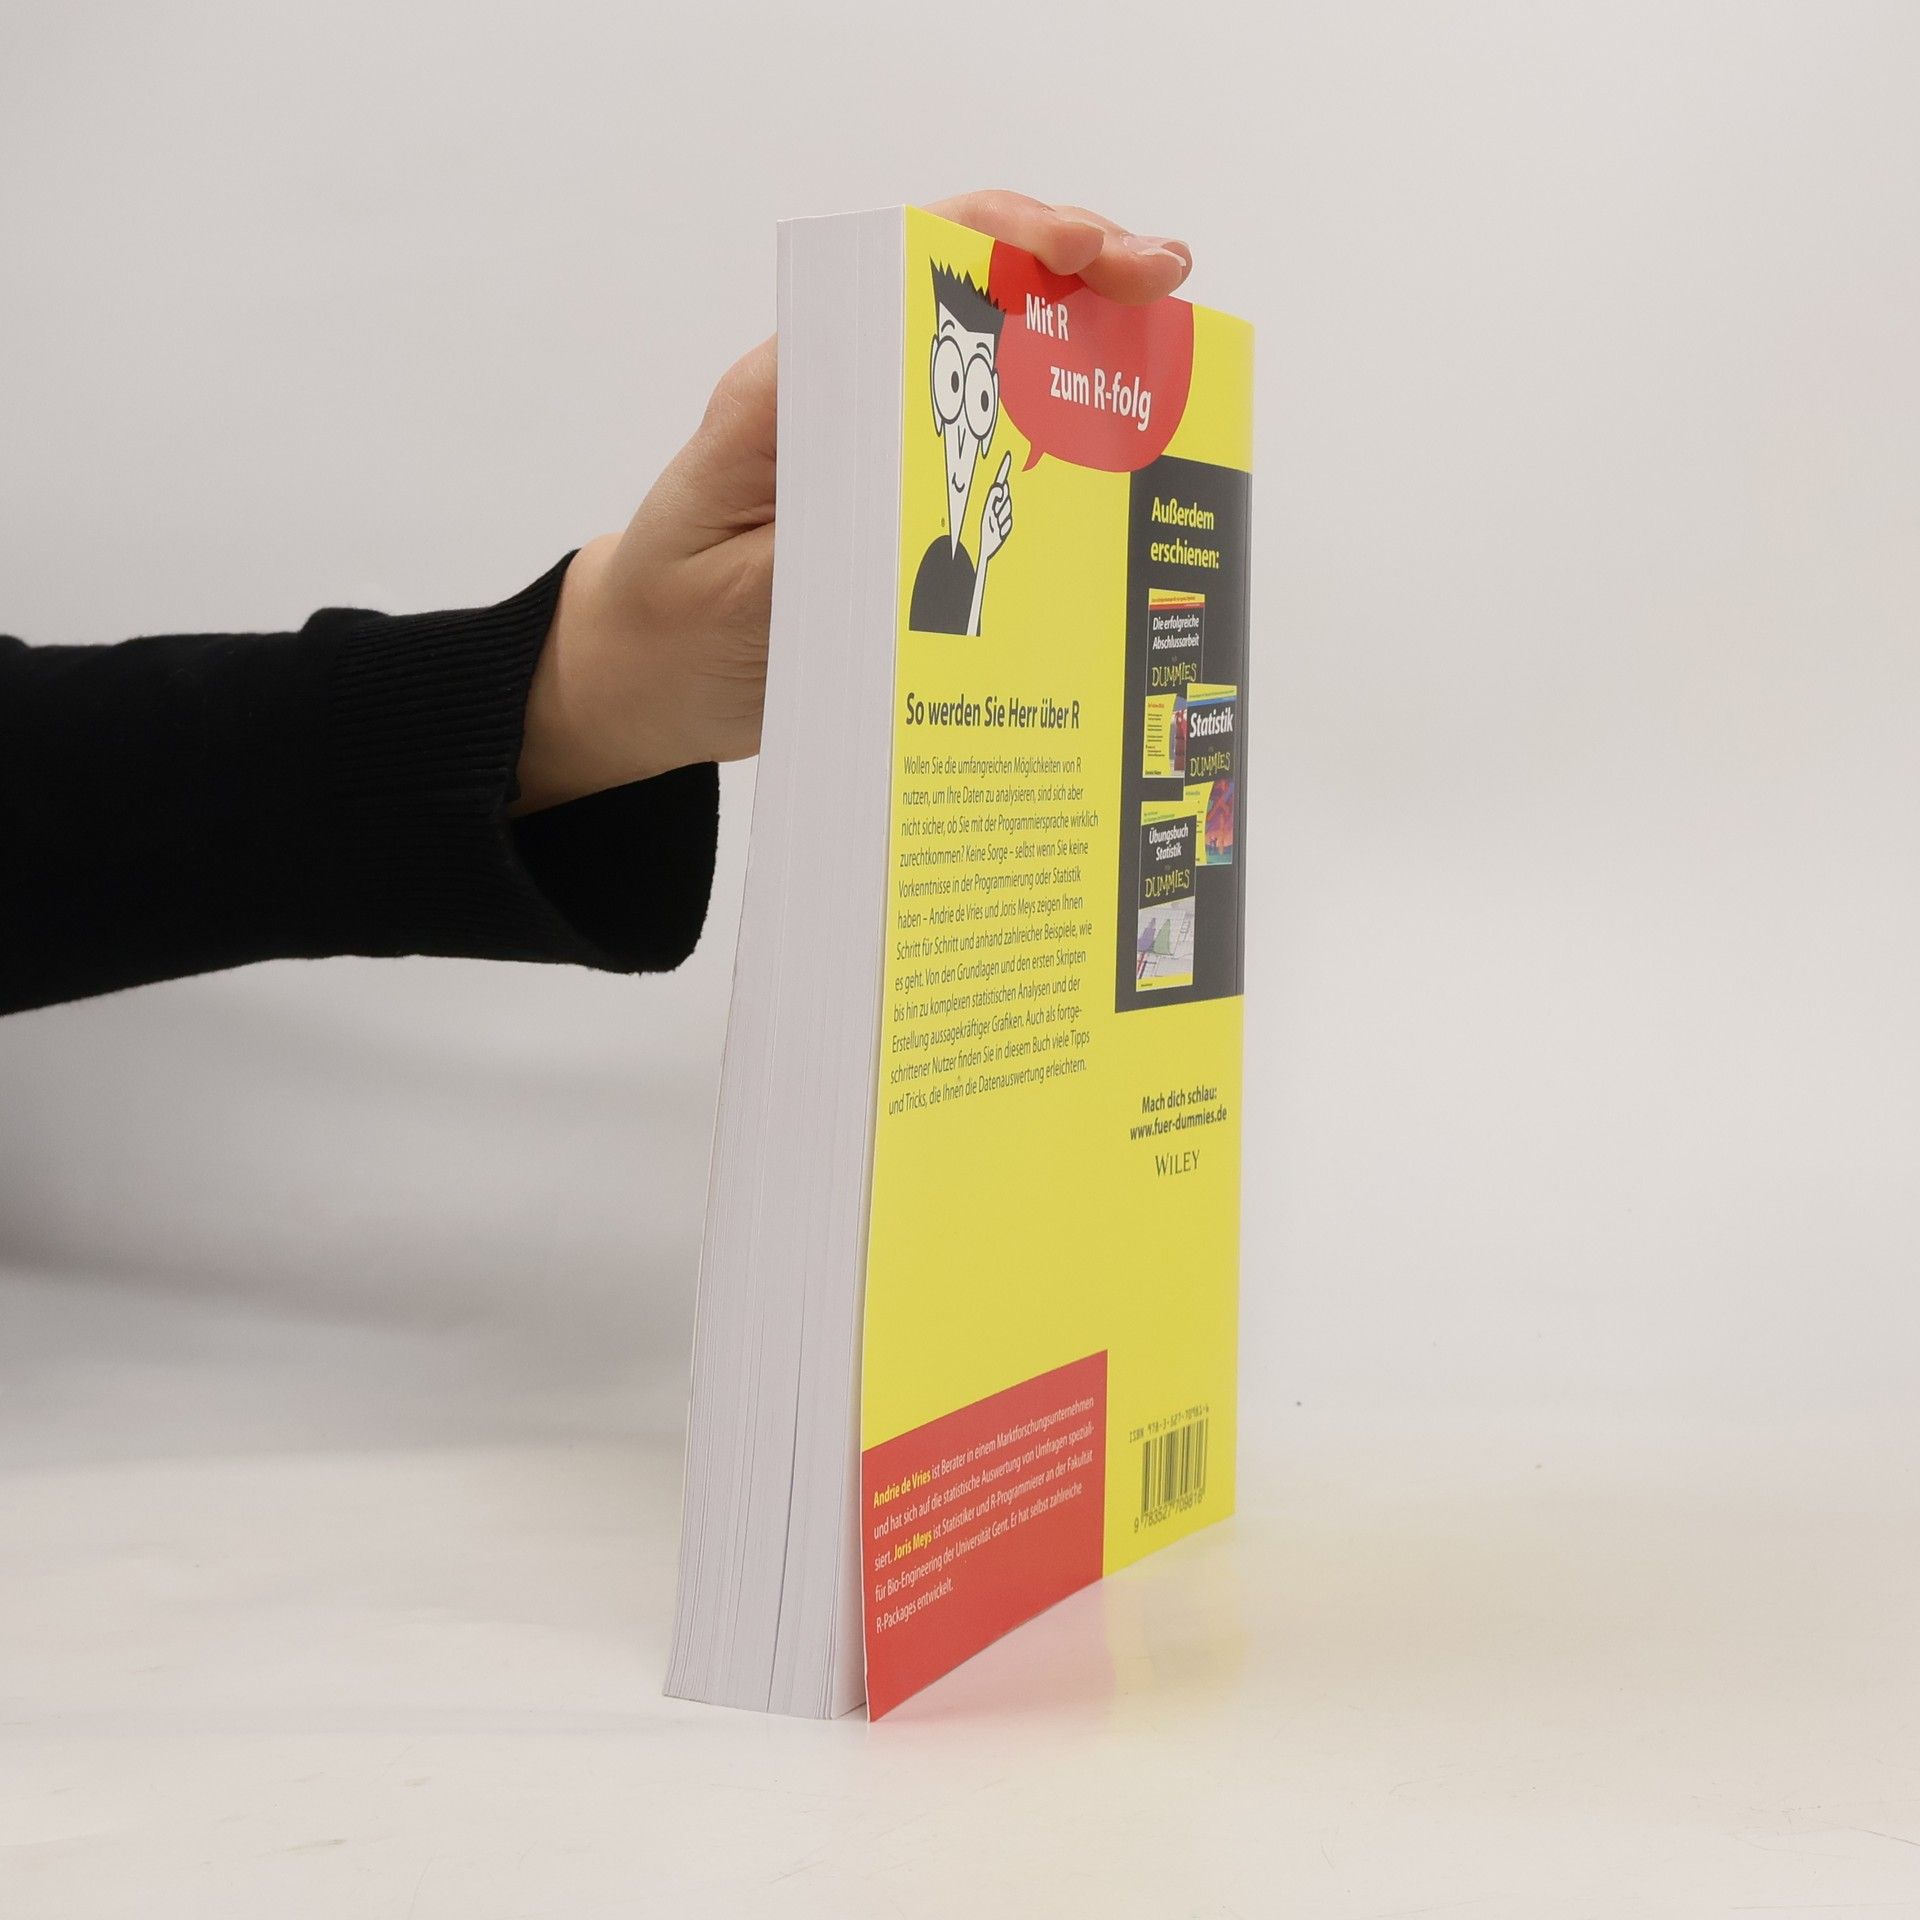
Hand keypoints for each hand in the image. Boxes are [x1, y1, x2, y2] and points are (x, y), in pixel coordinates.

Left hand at [514, 192, 1192, 812]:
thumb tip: (922, 511)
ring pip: (994, 370)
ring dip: (1083, 352)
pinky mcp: (901, 503)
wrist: (645, 678)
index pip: (900, 275)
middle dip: (1075, 274)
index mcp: (790, 395)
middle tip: (1165, 282)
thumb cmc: (674, 628)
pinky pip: (991, 455)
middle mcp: (841, 402)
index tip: (1085, 252)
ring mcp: (878, 451)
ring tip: (1170, 354)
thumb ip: (823, 551)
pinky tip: (1123, 457)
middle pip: (967, 300)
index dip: (1001, 243)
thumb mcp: (737, 600)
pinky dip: (1062, 440)